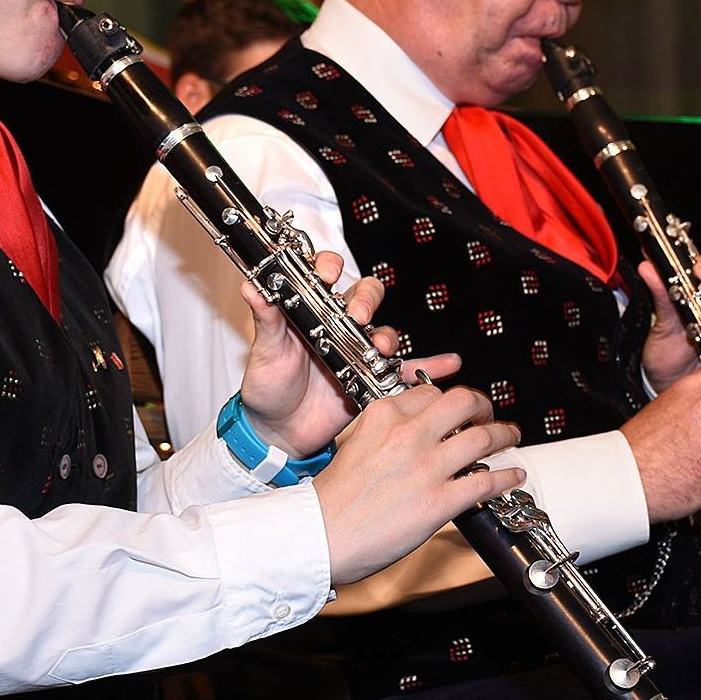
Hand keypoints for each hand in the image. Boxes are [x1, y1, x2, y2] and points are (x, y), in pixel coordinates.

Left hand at [238, 250, 463, 456]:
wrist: (278, 432)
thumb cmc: (268, 388)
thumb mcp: (264, 352)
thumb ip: (265, 319)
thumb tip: (252, 285)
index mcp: (310, 313)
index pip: (325, 276)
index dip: (329, 267)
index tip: (326, 275)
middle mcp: (338, 326)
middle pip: (364, 296)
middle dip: (365, 300)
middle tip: (357, 315)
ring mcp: (358, 352)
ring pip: (385, 331)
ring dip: (388, 336)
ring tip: (383, 349)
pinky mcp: (372, 379)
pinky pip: (406, 370)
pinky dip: (430, 366)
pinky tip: (448, 363)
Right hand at [314, 382, 525, 583]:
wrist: (320, 536)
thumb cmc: (334, 499)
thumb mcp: (357, 444)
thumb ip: (388, 432)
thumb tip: (419, 432)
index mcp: (384, 416)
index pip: (431, 392)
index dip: (450, 399)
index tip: (458, 408)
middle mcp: (408, 434)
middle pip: (463, 402)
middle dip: (483, 406)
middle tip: (488, 415)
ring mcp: (425, 467)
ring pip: (482, 438)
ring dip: (504, 436)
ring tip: (510, 437)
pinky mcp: (438, 501)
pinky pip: (486, 482)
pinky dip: (506, 477)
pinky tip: (513, 475)